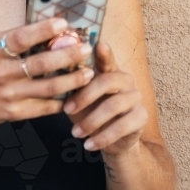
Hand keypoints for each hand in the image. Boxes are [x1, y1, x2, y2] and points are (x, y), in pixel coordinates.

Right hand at [0, 18, 94, 129]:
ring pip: (50, 87)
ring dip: (73, 79)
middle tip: (86, 49)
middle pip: (41, 64)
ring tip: (88, 73)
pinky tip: (73, 93)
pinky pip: (46, 106)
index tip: (63, 23)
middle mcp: (2, 73)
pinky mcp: (16, 113)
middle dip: (69, 55)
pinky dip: (62, 99)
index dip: (43, 30)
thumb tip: (47, 30)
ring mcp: (10, 95)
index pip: (21, 38)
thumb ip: (14, 41)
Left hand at [62, 41, 147, 155]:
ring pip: (113, 105)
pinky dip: (103, 137)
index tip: (99, 45)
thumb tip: (48, 72)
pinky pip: (122, 126)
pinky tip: (89, 144)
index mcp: (107, 70)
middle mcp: (124, 79)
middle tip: (66, 109)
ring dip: (91, 121)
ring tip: (75, 133)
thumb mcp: (75, 97)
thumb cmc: (87, 111)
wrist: (108, 139)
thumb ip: (69, 84)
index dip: (104, 52)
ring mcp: (135, 97)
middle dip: (84, 96)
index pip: (106, 59)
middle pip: (106, 81)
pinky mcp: (141, 116)